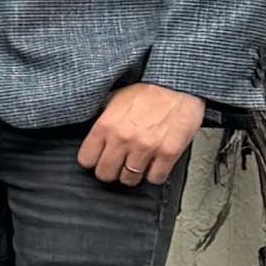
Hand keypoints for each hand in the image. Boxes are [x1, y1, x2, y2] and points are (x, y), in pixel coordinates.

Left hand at [77, 82, 205, 187]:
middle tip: (118, 164)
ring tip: (137, 163)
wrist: (179, 85)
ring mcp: (146, 147)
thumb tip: (92, 135)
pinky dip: (154, 174)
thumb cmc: (148, 91)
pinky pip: (155, 178)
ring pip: (129, 180)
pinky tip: (154, 164)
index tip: (99, 159)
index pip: (86, 160)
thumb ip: (102, 119)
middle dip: (111, 171)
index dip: (93, 161)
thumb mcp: (114, 99)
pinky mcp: (168, 153)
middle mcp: (123, 139)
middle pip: (105, 174)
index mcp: (106, 125)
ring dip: (133, 174)